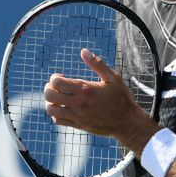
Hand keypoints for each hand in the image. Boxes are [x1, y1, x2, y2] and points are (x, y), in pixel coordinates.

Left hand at [43, 48, 159, 151]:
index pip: (57, 82)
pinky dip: (56, 114)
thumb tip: (83, 51)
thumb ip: (97, 64)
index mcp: (85, 89)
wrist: (126, 121)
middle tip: (56, 87)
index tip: (61, 77)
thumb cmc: (121, 97)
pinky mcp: (78, 125)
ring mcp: (77, 115)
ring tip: (58, 97)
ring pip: (51, 109)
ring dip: (50, 102)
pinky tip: (63, 108)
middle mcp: (78, 103)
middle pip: (49, 95)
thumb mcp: (113, 78)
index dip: (54, 78)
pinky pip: (58, 121)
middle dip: (49, 88)